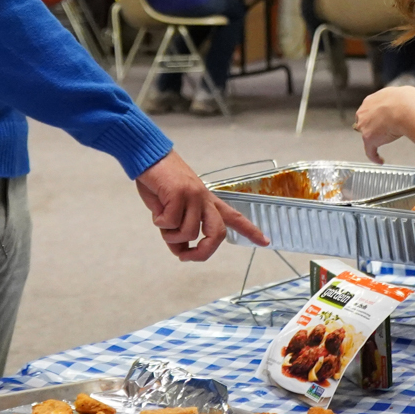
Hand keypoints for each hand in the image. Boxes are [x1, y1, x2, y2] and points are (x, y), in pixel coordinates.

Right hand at [134, 151, 268, 260]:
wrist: (149, 156)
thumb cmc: (158, 183)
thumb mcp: (171, 210)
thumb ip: (179, 229)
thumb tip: (181, 251)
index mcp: (206, 201)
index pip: (234, 216)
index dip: (250, 230)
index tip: (266, 242)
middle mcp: (205, 198)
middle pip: (218, 233)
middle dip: (203, 252)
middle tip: (186, 257)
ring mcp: (194, 195)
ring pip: (190, 232)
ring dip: (171, 236)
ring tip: (160, 222)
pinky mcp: (180, 193)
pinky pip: (170, 223)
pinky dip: (159, 223)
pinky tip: (156, 210)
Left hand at [354, 85, 414, 164]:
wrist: (406, 108)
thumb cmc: (408, 101)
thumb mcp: (403, 95)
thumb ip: (401, 101)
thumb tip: (413, 103)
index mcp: (371, 100)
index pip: (369, 109)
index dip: (376, 115)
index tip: (383, 120)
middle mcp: (364, 111)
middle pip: (364, 121)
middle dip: (372, 126)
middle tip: (384, 131)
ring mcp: (365, 125)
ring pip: (367, 134)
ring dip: (375, 139)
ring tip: (386, 142)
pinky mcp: (368, 138)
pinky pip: (370, 151)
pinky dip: (375, 157)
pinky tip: (381, 160)